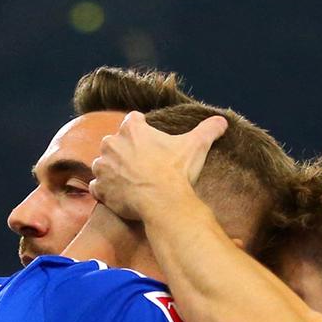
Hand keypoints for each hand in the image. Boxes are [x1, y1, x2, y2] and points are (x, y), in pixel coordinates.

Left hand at [90, 111, 226, 223]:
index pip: (133, 120)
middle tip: (143, 163)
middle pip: (115, 141)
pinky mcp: (100, 188)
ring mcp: (103, 166)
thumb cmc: (176, 171)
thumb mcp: (195, 146)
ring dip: (113, 169)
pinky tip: (119, 194)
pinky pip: (98, 186)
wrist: (162, 202)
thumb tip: (222, 121)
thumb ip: (207, 130)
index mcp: (132, 129)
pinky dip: (106, 190)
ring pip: (103, 163)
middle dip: (125, 150)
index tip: (150, 140)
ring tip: (130, 180)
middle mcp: (112, 144)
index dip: (142, 128)